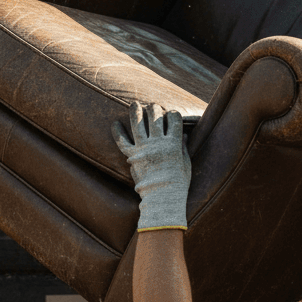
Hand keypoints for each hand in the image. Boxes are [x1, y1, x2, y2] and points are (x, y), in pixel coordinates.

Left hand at [112, 103, 190, 230]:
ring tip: (135, 104)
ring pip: (138, 124)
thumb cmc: (178, 184)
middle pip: (155, 118)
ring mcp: (144, 148)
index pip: (174, 121)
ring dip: (136, 111)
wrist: (162, 197)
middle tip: (153, 106)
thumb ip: (183, 148)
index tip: (171, 113)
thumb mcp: (186, 165)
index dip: (173, 115)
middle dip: (155, 109)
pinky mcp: (132, 156)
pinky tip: (115, 123)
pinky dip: (117, 132)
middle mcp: (158, 143)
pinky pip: (122, 141)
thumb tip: (183, 136)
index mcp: (174, 144)